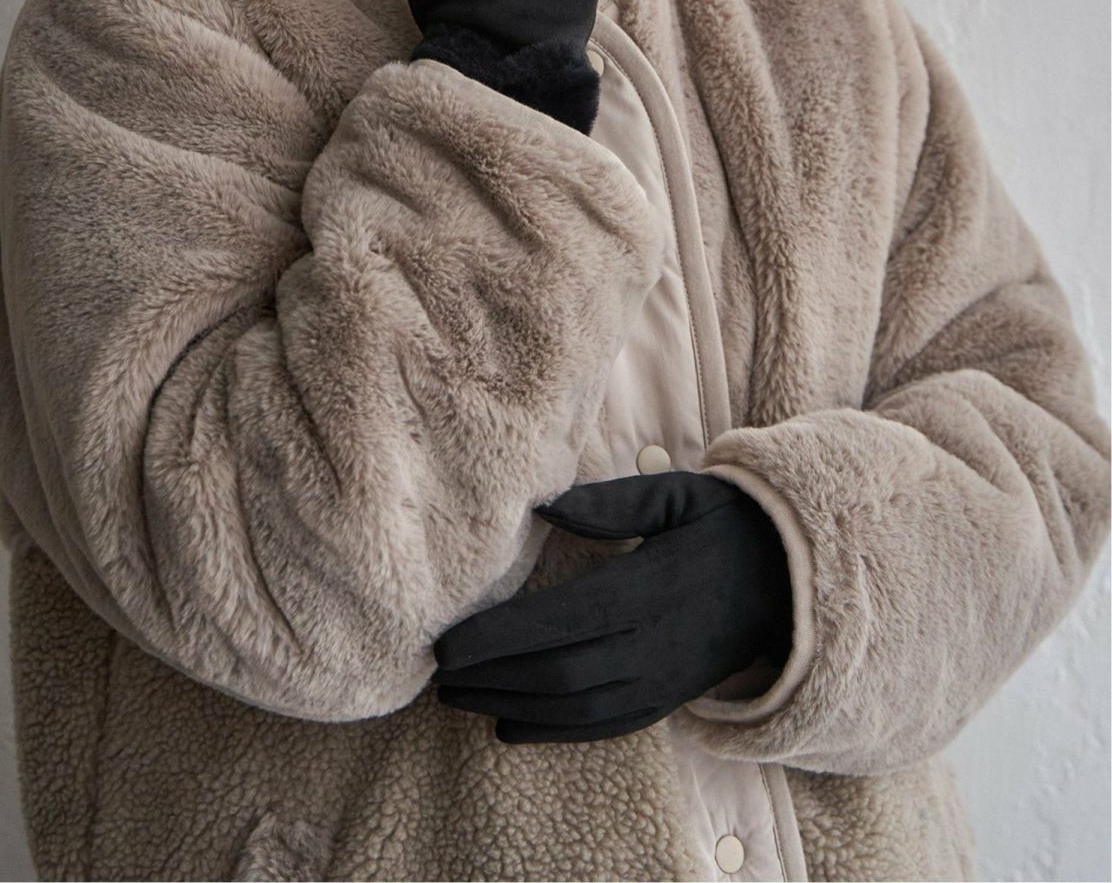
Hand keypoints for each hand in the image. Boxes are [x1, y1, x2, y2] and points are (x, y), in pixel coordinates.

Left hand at [430, 471, 793, 744]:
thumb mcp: (676, 496)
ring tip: (457, 696)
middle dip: (491, 677)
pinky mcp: (667, 699)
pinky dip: (552, 732)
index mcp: (649, 588)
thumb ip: (610, 502)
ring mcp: (662, 679)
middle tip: (434, 673)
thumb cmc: (724, 525)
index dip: (500, 639)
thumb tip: (542, 503)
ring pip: (574, 707)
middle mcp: (653, 644)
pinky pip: (604, 726)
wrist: (794, 581)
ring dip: (509, 705)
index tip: (448, 643)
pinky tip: (508, 726)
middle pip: (557, 673)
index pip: (560, 623)